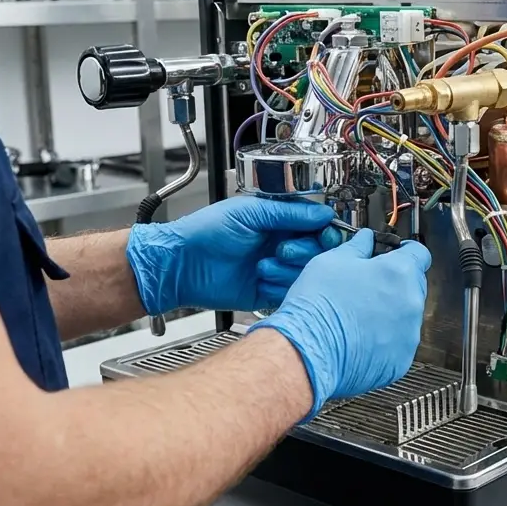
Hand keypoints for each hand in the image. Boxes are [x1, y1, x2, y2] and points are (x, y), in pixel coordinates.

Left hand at [126, 196, 337, 314]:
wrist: (181, 265)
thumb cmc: (205, 232)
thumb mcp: (250, 212)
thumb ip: (289, 212)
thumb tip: (323, 213)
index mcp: (280, 221)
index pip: (318, 226)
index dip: (325, 232)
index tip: (324, 235)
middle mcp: (281, 244)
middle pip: (318, 252)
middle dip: (304, 251)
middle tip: (282, 249)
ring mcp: (276, 268)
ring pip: (306, 274)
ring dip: (287, 270)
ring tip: (263, 265)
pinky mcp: (268, 291)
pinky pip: (290, 292)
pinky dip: (279, 286)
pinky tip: (260, 279)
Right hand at [250, 229, 430, 416]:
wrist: (308, 352)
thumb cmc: (318, 306)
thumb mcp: (332, 261)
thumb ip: (357, 247)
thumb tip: (365, 240)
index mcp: (399, 273)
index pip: (420, 254)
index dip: (406, 252)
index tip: (396, 255)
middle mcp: (411, 303)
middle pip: (414, 286)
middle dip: (396, 284)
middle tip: (368, 288)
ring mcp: (409, 335)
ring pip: (406, 317)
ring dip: (391, 314)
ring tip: (358, 318)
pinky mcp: (401, 361)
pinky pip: (399, 345)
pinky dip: (385, 342)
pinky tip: (360, 339)